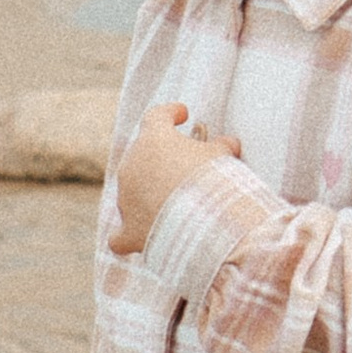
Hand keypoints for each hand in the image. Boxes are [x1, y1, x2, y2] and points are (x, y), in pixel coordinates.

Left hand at [110, 101, 242, 253]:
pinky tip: (138, 238)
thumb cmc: (213, 181)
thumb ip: (221, 147)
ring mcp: (125, 198)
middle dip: (161, 161)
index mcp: (153, 139)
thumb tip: (230, 143)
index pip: (157, 117)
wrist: (205, 222)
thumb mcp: (222, 157)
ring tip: (175, 208)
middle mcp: (131, 166)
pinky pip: (121, 234)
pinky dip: (130, 234)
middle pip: (142, 157)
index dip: (170, 114)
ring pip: (132, 193)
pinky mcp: (128, 230)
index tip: (182, 114)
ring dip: (148, 196)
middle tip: (186, 169)